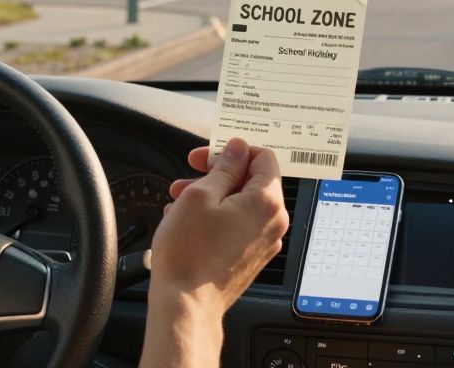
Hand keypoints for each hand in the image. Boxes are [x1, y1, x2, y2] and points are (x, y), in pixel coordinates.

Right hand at [149, 138, 289, 313]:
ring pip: (241, 203)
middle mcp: (273, 222)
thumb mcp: (201, 195)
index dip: (233, 151)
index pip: (264, 157)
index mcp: (266, 202)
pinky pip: (239, 225)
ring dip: (212, 194)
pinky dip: (217, 216)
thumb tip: (237, 150)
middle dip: (217, 174)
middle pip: (251, 181)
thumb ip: (224, 167)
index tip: (210, 155)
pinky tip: (188, 219)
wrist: (185, 304)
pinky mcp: (251, 257)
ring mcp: (264, 242)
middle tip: (189, 175)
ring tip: (179, 199)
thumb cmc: (190, 253)